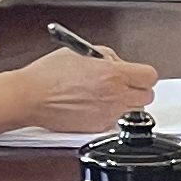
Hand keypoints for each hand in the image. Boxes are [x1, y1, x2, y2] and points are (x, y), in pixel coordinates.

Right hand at [1, 47, 161, 133]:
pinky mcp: (98, 129)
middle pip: (147, 97)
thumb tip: (118, 62)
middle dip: (137, 90)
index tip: (137, 74)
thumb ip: (107, 57)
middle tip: (124, 85)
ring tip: (106, 96)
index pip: (150, 76)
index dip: (143, 74)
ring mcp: (107, 115)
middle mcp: (114, 96)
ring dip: (125, 104)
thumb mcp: (82, 52)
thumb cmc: (48, 75)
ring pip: (133, 112)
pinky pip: (115, 122)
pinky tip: (94, 106)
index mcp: (113, 74)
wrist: (30, 97)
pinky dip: (109, 116)